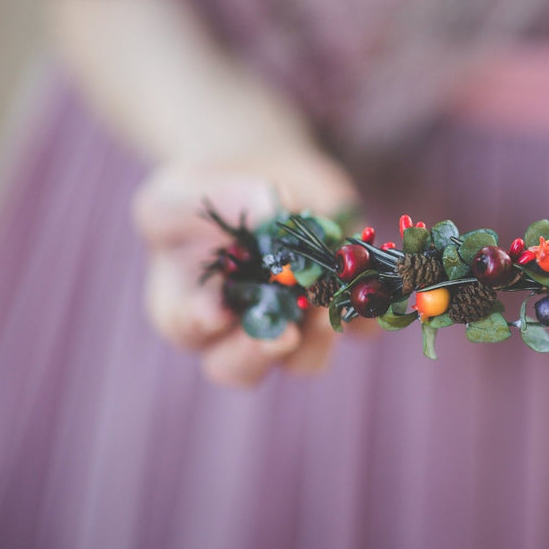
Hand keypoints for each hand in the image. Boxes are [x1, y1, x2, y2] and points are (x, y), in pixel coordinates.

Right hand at [131, 152, 359, 386]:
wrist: (261, 180)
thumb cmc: (204, 196)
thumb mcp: (178, 193)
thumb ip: (212, 204)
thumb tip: (269, 206)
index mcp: (188, 310)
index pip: (190, 331)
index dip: (201, 325)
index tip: (216, 311)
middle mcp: (239, 332)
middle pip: (243, 368)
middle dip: (262, 352)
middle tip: (282, 333)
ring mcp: (293, 327)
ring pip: (305, 360)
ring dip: (318, 338)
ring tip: (327, 299)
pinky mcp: (340, 310)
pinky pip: (359, 328)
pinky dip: (367, 310)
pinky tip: (371, 283)